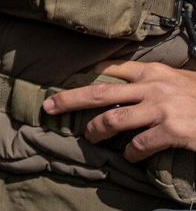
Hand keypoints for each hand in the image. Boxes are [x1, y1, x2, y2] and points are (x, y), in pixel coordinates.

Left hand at [43, 61, 195, 160]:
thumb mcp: (178, 80)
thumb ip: (154, 80)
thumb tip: (127, 83)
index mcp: (152, 72)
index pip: (110, 69)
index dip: (84, 75)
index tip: (63, 82)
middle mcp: (152, 86)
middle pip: (99, 91)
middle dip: (69, 99)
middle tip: (48, 107)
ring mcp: (161, 108)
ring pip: (112, 119)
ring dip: (96, 131)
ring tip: (90, 138)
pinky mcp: (171, 130)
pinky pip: (139, 144)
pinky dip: (131, 153)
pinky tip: (131, 157)